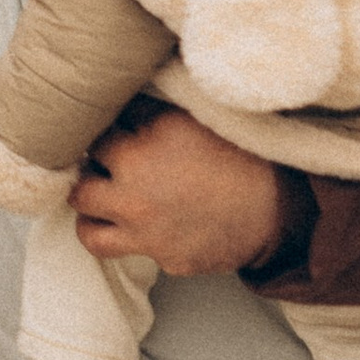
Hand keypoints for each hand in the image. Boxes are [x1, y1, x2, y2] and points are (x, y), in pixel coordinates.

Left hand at [71, 100, 285, 276]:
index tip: (116, 135)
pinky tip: (135, 226)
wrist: (278, 207)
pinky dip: (125, 239)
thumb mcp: (192, 118)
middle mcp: (135, 188)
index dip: (106, 133)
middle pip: (82, 179)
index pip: (96, 134)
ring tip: (105, 201)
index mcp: (142, 145)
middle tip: (107, 169)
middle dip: (93, 172)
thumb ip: (149, 113)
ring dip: (92, 210)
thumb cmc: (240, 156)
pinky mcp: (161, 258)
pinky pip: (122, 251)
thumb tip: (117, 101)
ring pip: (86, 223)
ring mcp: (145, 228)